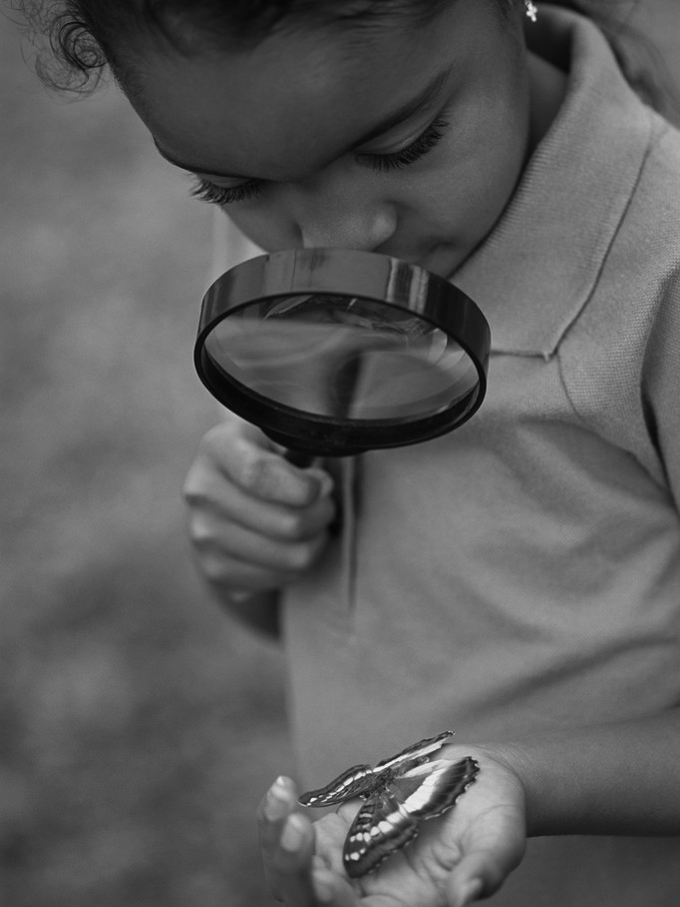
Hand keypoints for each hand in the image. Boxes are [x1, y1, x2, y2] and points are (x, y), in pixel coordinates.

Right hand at [183, 417, 335, 598]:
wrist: (222, 496)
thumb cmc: (263, 459)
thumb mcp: (275, 436)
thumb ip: (300, 451)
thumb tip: (321, 486)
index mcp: (217, 448)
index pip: (260, 473)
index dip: (304, 486)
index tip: (321, 484)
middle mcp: (201, 492)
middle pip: (288, 522)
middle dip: (322, 513)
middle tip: (325, 504)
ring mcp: (203, 536)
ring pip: (292, 556)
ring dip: (315, 541)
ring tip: (312, 523)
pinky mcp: (215, 571)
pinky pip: (282, 577)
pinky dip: (299, 565)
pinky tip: (292, 545)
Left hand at [258, 746, 526, 906]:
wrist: (478, 779)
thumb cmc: (498, 816)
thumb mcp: (501, 839)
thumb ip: (485, 868)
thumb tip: (465, 898)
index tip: (326, 882)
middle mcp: (367, 895)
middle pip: (309, 902)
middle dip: (291, 872)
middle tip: (292, 829)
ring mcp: (346, 861)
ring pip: (292, 869)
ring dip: (276, 839)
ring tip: (280, 797)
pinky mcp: (336, 828)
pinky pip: (293, 832)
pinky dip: (279, 814)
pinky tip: (281, 790)